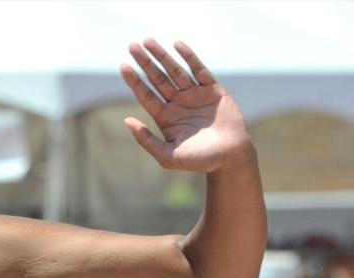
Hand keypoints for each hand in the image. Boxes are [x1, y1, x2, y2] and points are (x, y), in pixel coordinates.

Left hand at [121, 39, 252, 173]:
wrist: (229, 157)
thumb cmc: (198, 161)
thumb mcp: (167, 155)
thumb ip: (147, 140)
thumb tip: (127, 121)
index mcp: (166, 118)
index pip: (146, 96)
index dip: (135, 81)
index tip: (123, 67)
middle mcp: (178, 104)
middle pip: (157, 79)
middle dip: (145, 62)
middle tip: (132, 46)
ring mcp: (194, 95)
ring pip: (175, 70)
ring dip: (162, 55)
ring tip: (148, 41)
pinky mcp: (212, 89)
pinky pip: (199, 69)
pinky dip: (189, 56)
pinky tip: (177, 45)